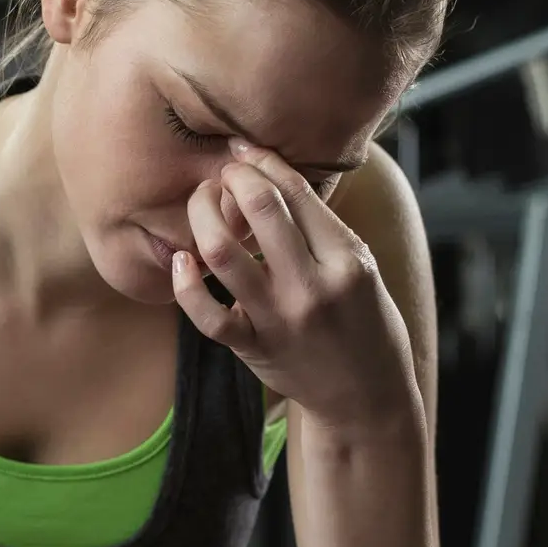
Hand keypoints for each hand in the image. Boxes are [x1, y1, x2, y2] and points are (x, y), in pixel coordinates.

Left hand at [171, 142, 417, 429]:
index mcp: (346, 258)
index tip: (244, 149)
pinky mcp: (253, 346)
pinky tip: (180, 259)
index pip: (297, 192)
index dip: (263, 161)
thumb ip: (322, 228)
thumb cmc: (365, 323)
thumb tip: (274, 174)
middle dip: (233, 178)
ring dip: (203, 216)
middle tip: (223, 173)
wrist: (366, 397)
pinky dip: (185, 283)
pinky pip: (207, 313)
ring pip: (223, 252)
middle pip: (260, 209)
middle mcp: (312, 285)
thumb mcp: (362, 268)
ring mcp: (279, 318)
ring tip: (202, 204)